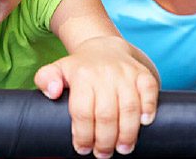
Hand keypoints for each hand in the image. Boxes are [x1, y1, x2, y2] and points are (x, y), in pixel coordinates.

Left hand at [34, 37, 158, 157]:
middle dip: (105, 140)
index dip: (83, 135)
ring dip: (127, 133)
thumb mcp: (57, 69)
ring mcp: (125, 73)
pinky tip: (144, 124)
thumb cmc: (80, 68)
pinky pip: (150, 91)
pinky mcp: (143, 74)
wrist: (105, 48)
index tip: (83, 149)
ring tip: (123, 148)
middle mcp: (104, 74)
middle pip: (106, 114)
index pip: (82, 111)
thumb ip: (45, 79)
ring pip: (129, 107)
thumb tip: (53, 92)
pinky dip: (149, 108)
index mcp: (81, 75)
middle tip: (103, 154)